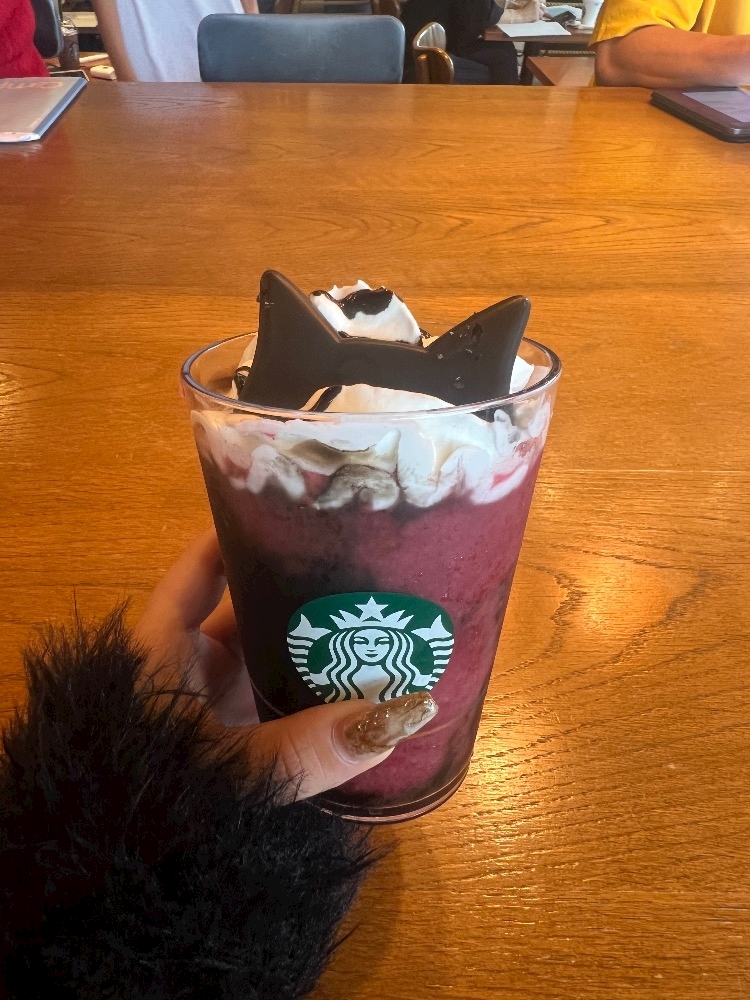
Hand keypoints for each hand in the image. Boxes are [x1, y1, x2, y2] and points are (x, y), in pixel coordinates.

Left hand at [134, 530, 436, 800]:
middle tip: (359, 570)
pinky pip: (268, 703)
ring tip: (370, 621)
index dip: (235, 536)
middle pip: (243, 613)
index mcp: (159, 652)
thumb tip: (407, 714)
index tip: (289, 510)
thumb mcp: (232, 770)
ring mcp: (203, 709)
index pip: (196, 572)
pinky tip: (351, 687)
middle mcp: (181, 671)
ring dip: (305, 649)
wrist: (107, 881)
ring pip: (260, 661)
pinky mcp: (222, 745)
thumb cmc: (150, 802)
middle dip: (295, 594)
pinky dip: (302, 694)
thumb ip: (312, 747)